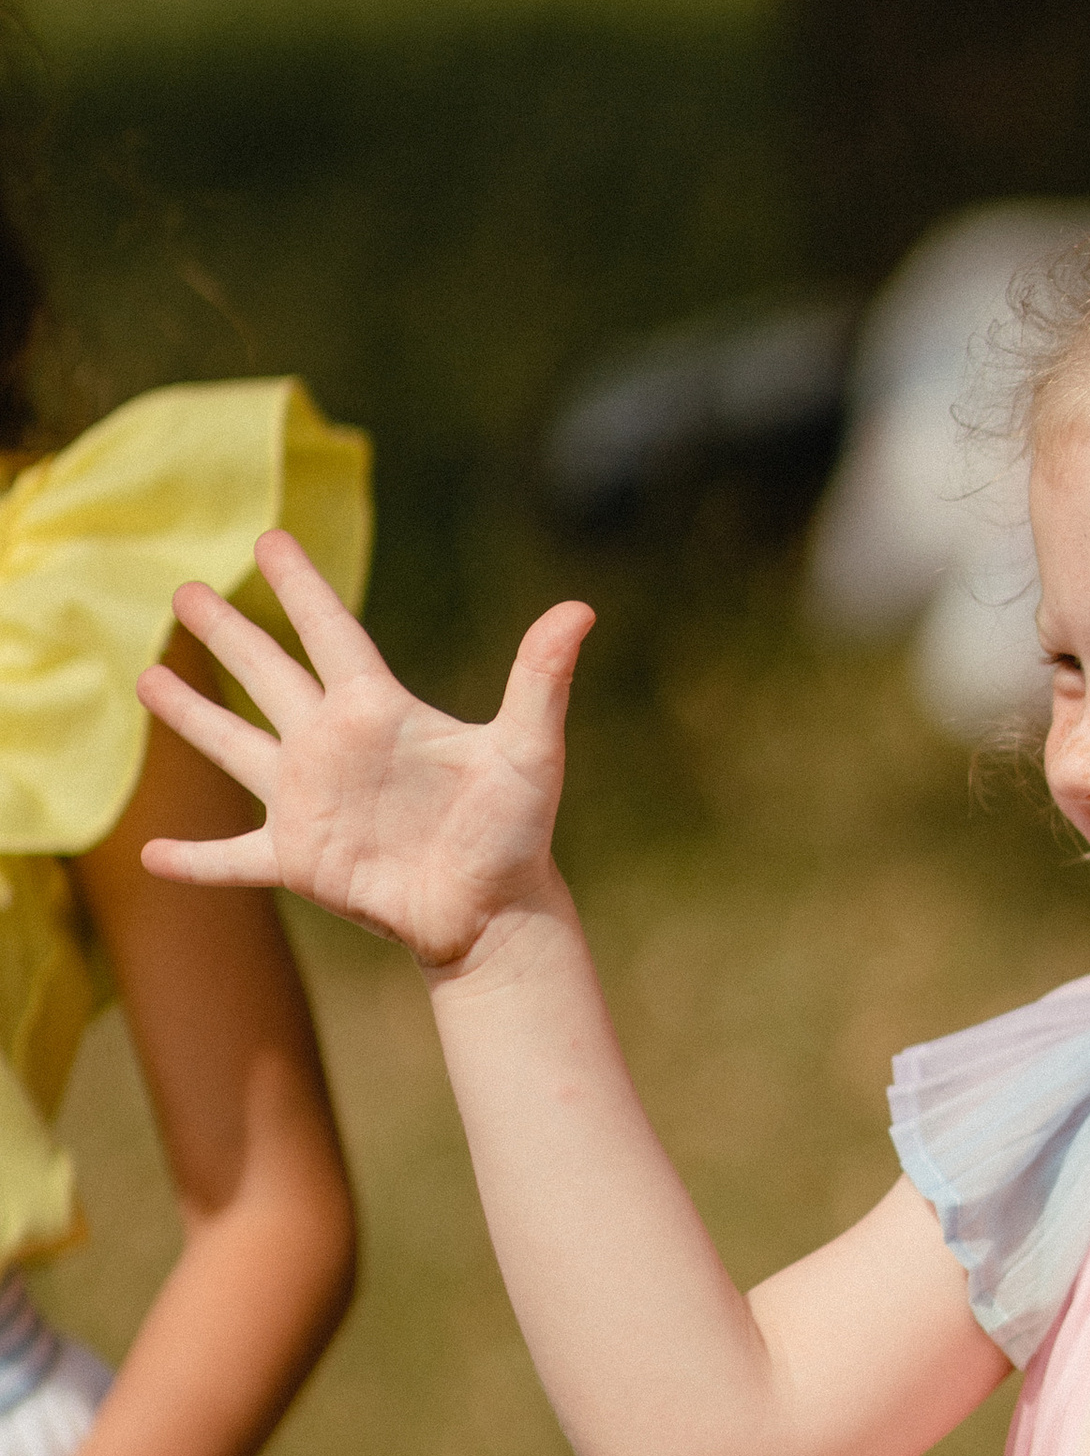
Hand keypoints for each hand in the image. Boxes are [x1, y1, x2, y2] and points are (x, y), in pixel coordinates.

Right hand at [136, 530, 593, 976]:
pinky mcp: (298, 861)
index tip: (269, 539)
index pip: (331, 633)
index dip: (301, 587)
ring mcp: (309, 803)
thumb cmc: (515, 833)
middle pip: (268, 676)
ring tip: (144, 679)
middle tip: (183, 591)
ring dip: (191, 717)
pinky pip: (233, 858)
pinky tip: (151, 856)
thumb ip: (540, 680)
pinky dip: (194, 860)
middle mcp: (334, 747)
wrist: (495, 915)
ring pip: (235, 749)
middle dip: (227, 635)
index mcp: (379, 712)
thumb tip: (580, 609)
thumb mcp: (527, 752)